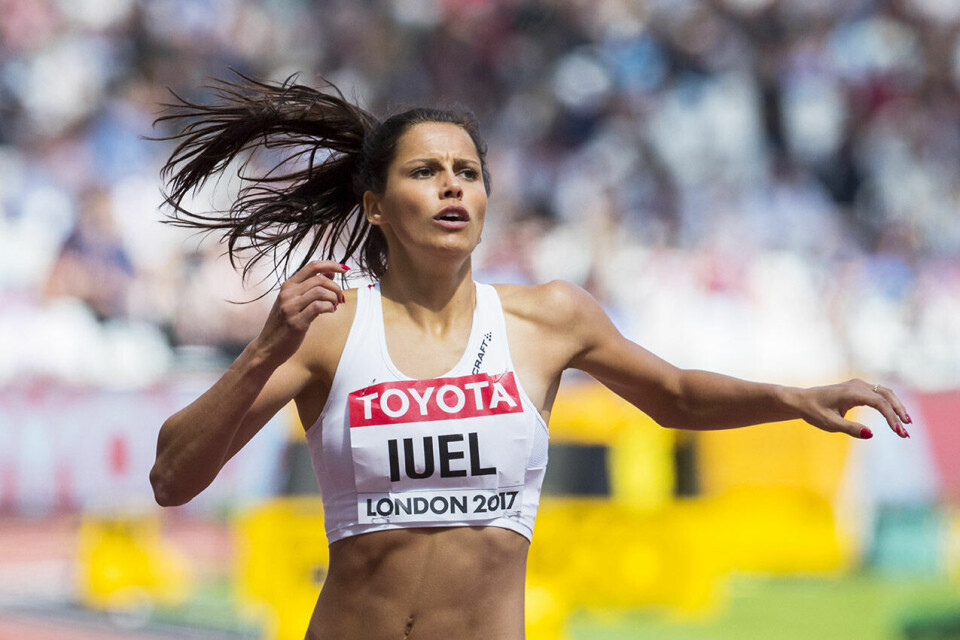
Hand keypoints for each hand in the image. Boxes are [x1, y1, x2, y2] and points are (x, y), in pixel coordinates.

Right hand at [252, 261, 347, 366]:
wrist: (267, 348)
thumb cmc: (283, 325)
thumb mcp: (294, 302)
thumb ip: (310, 287)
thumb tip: (331, 273)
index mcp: (287, 286)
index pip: (312, 266)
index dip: (331, 264)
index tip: (345, 269)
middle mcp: (287, 293)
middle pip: (320, 279)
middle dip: (336, 287)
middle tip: (340, 298)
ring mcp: (290, 307)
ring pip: (320, 291)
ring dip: (333, 298)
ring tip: (334, 306)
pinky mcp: (296, 322)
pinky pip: (318, 307)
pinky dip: (329, 307)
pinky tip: (330, 311)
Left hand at [794, 379, 910, 439]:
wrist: (802, 400)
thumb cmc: (814, 412)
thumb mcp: (830, 424)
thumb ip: (850, 429)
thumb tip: (870, 435)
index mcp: (851, 392)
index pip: (879, 403)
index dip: (891, 417)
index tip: (898, 432)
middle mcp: (857, 385)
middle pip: (887, 395)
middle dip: (899, 413)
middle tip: (906, 432)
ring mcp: (858, 384)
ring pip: (885, 393)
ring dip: (897, 408)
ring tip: (905, 426)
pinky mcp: (859, 388)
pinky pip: (879, 394)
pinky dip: (889, 404)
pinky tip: (895, 417)